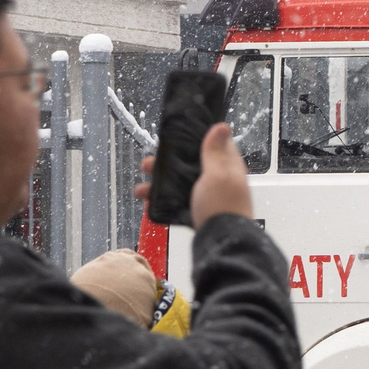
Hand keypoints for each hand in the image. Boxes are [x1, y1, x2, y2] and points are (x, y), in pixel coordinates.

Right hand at [133, 124, 251, 227]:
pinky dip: (163, 201)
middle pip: (190, 165)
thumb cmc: (222, 206)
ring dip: (159, 184)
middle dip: (167, 164)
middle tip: (147, 165)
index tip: (172, 139)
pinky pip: (178, 202)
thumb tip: (221, 126)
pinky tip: (149, 203)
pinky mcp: (199, 211)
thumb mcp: (218, 174)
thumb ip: (216, 152)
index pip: (212, 145)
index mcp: (228, 166)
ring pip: (180, 184)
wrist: (222, 242)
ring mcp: (209, 196)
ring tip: (140, 189)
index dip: (192, 141)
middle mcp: (219, 179)